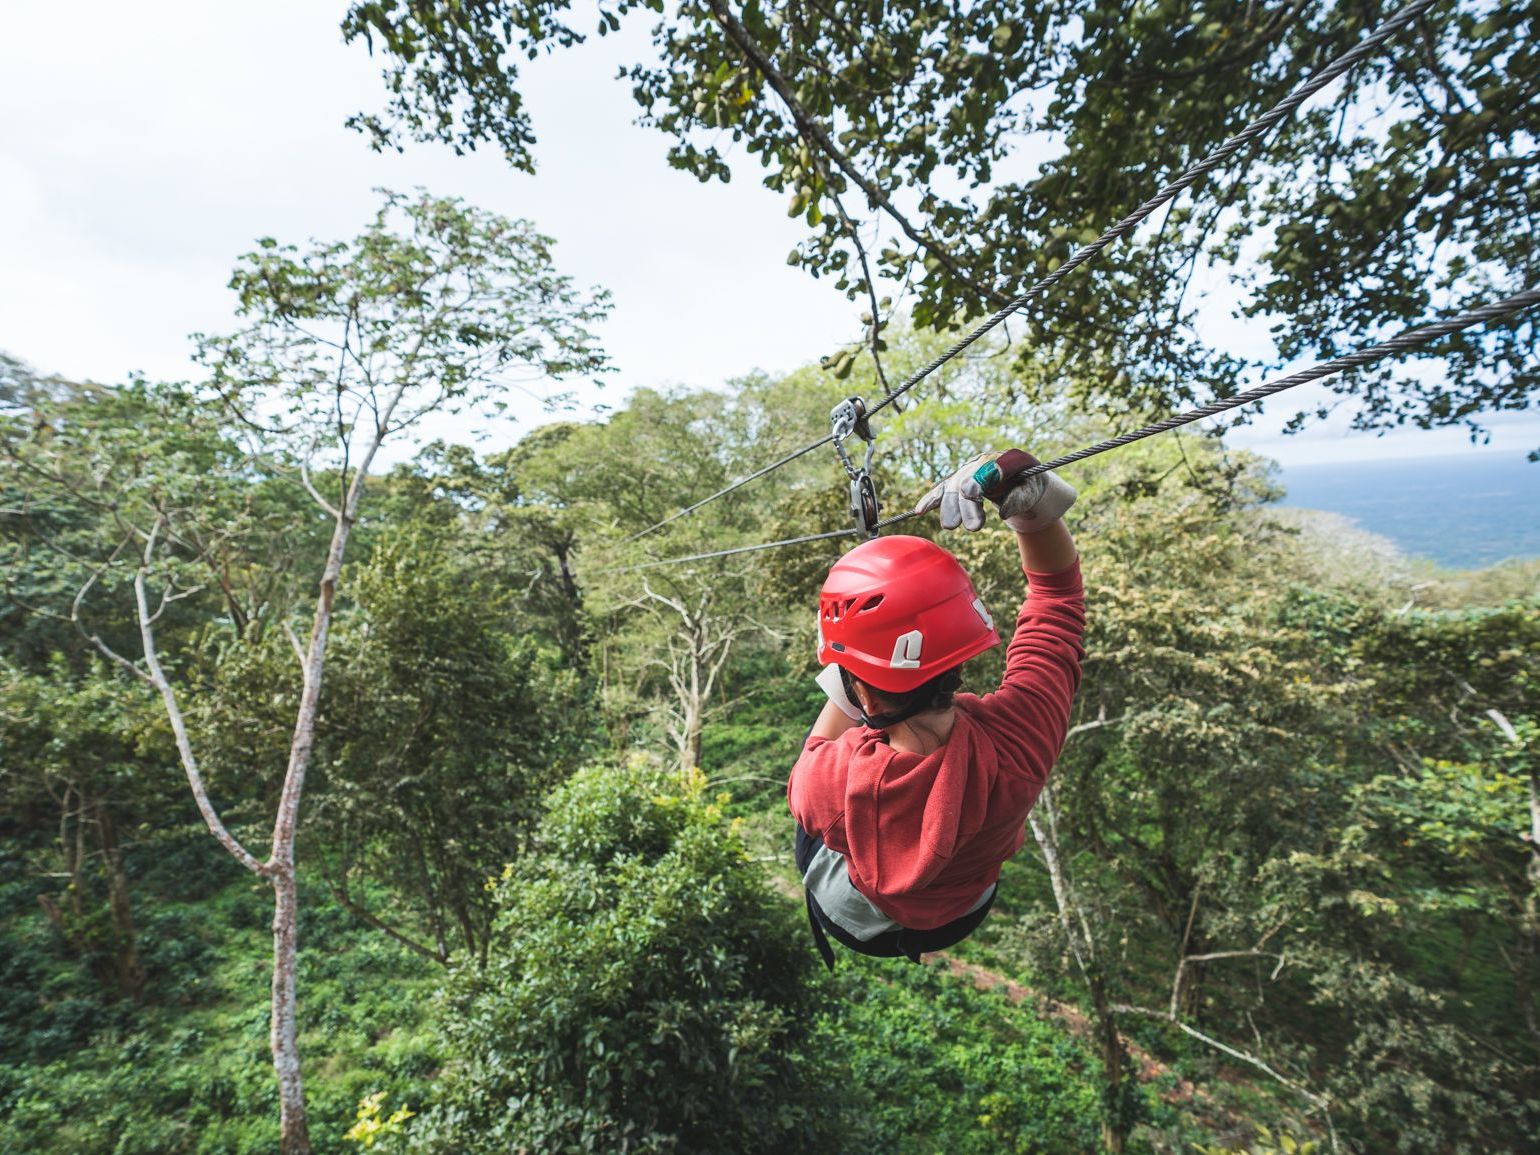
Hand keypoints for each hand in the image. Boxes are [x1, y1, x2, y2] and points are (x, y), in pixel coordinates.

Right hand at [915, 449, 1076, 533]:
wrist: (1022, 480)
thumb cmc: (1028, 486)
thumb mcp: (1032, 492)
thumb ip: (1020, 499)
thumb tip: (1003, 513)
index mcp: (1004, 460)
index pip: (988, 468)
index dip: (978, 479)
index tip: (971, 492)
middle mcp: (982, 462)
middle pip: (967, 480)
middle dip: (966, 504)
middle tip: (973, 527)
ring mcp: (968, 471)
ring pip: (954, 487)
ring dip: (950, 508)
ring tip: (950, 526)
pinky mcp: (959, 481)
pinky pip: (943, 490)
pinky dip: (931, 500)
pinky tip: (919, 511)